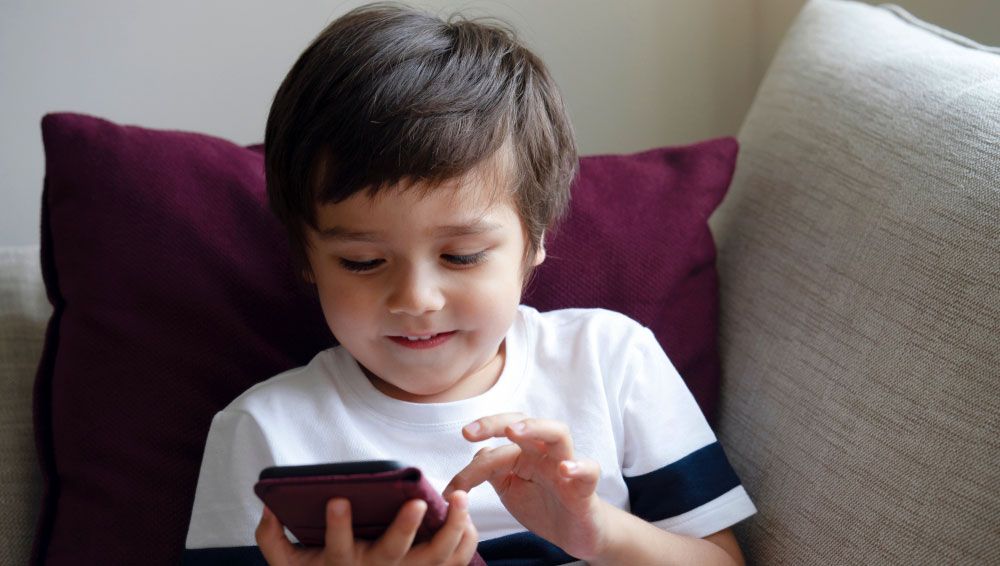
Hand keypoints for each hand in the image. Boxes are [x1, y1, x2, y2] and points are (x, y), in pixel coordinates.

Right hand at [255, 490, 477, 564]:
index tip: (338, 499)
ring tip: (458, 498)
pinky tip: (467, 513)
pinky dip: (465, 540)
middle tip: (416, 503)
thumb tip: (268, 507)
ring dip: (450, 529)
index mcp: (342, 563)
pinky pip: (455, 562)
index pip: (337, 546)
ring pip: (434, 558)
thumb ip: (272, 538)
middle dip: (405, 528)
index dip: (337, 525)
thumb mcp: (288, 564)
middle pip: (393, 554)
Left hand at [445, 413, 608, 558]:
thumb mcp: (508, 489)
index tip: (452, 489)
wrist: (574, 533)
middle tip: (470, 432)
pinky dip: (578, 466)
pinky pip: (589, 469)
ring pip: (558, 433)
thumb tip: (473, 454)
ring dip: (535, 427)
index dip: (471, 466)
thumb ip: (490, 471)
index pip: (495, 447)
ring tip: (515, 431)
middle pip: (523, 422)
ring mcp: (566, 465)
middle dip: (495, 423)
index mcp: (523, 452)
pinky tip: (565, 469)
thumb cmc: (541, 505)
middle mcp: (543, 451)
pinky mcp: (585, 486)